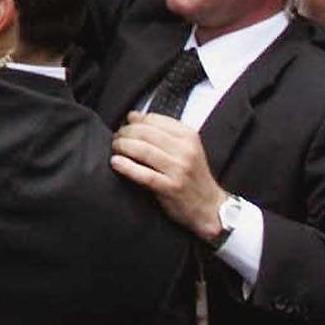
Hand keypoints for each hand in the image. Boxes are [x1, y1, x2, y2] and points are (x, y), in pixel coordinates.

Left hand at [110, 113, 228, 238]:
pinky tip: (115, 163)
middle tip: (116, 138)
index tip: (125, 125)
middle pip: (145, 133)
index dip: (134, 121)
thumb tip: (133, 116)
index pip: (154, 119)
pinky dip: (126, 166)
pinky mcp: (171, 187)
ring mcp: (179, 169)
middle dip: (125, 133)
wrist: (209, 208)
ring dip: (122, 146)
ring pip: (142, 150)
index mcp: (189, 136)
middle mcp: (185, 150)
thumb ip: (162, 132)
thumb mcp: (186, 148)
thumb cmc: (193, 177)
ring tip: (115, 148)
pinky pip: (143, 174)